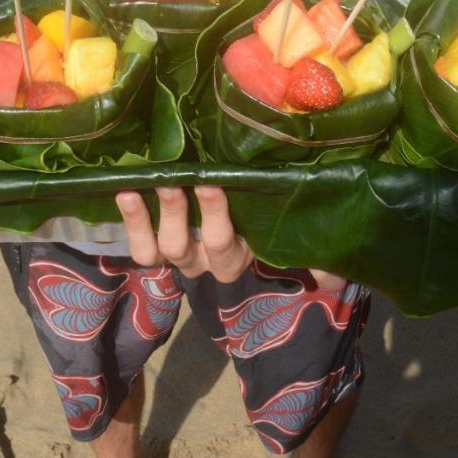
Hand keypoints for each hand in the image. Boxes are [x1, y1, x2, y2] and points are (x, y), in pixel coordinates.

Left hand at [115, 186, 347, 289]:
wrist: (242, 224)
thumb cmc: (270, 222)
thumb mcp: (294, 242)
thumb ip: (317, 261)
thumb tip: (335, 277)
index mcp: (240, 255)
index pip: (227, 244)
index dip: (216, 216)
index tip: (211, 184)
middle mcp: (205, 259)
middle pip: (186, 247)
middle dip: (177, 214)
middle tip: (170, 180)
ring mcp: (178, 254)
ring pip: (159, 248)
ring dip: (145, 220)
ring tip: (134, 189)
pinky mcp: (155, 247)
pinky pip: (139, 247)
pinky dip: (129, 224)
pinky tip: (122, 192)